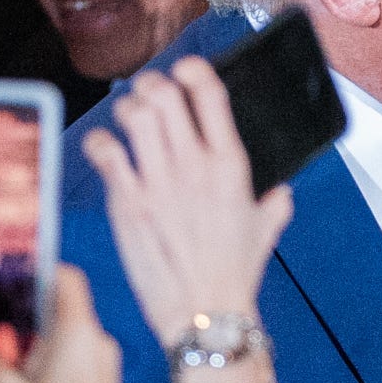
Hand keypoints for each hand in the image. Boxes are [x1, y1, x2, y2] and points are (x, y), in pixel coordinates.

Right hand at [0, 264, 127, 382]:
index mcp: (80, 333)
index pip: (67, 279)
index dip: (37, 269)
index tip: (1, 274)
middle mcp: (98, 345)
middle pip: (60, 311)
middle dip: (19, 313)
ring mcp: (103, 371)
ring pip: (62, 341)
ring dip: (27, 344)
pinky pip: (69, 365)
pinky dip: (41, 365)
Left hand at [81, 57, 292, 347]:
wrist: (205, 312)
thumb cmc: (234, 272)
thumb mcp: (266, 229)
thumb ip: (275, 202)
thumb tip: (280, 191)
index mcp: (231, 165)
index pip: (210, 94)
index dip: (193, 69)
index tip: (185, 69)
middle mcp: (194, 166)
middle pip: (164, 94)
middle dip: (153, 85)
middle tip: (150, 93)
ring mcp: (158, 183)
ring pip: (133, 114)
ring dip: (128, 106)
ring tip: (129, 117)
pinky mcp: (127, 203)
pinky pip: (105, 152)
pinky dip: (101, 141)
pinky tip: (106, 148)